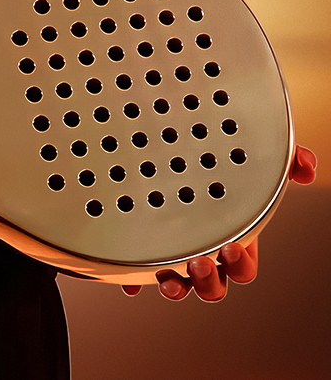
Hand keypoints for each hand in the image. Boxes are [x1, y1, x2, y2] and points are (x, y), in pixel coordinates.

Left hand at [123, 144, 316, 300]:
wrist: (182, 155)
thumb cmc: (222, 168)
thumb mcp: (253, 162)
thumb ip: (285, 162)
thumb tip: (306, 167)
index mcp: (232, 238)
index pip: (241, 268)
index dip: (238, 265)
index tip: (231, 247)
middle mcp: (206, 251)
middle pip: (214, 287)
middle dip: (208, 281)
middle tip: (199, 261)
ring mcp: (177, 253)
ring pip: (181, 287)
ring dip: (177, 287)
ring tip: (169, 275)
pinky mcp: (149, 250)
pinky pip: (142, 275)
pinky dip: (137, 280)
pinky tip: (134, 276)